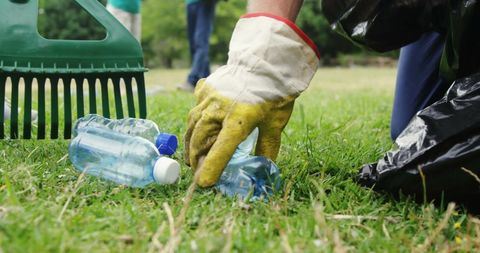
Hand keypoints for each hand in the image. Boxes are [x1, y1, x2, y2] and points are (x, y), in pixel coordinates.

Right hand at [184, 14, 318, 186]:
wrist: (266, 60)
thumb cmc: (274, 92)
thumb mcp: (275, 123)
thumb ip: (267, 146)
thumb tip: (265, 166)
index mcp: (239, 119)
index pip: (222, 149)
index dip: (212, 167)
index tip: (203, 183)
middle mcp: (219, 108)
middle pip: (200, 139)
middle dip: (196, 158)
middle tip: (196, 171)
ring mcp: (209, 97)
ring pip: (193, 124)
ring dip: (191, 142)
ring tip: (192, 155)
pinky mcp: (206, 88)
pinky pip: (196, 108)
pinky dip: (195, 120)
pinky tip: (198, 126)